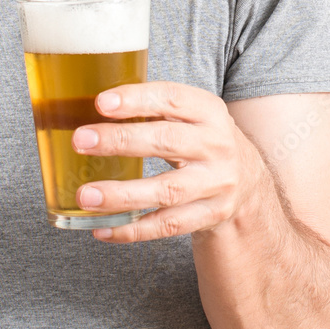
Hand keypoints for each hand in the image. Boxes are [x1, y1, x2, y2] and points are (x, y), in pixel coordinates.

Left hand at [71, 81, 270, 241]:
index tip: (101, 102)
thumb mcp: (192, 114)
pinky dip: (132, 230)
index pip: (172, 99)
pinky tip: (102, 228)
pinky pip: (167, 226)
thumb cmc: (201, 138)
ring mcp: (214, 183)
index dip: (137, 99)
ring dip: (122, 194)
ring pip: (166, 191)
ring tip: (86, 195)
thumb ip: (154, 108)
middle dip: (120, 140)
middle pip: (166, 141)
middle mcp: (215, 145)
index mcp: (208, 111)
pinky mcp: (209, 215)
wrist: (248, 180)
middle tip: (81, 140)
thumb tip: (89, 104)